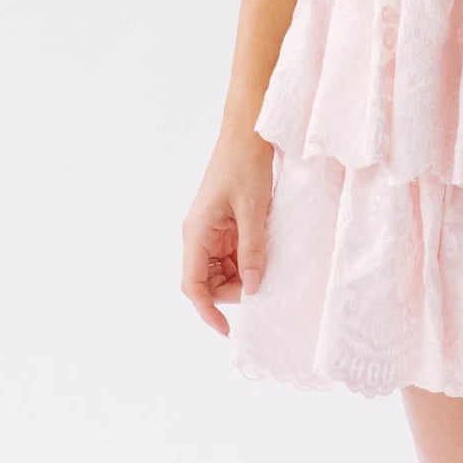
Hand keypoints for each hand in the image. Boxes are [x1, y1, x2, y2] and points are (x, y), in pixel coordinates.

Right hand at [182, 127, 275, 335]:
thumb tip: (253, 287)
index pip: (193, 285)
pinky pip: (233, 254)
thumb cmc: (245, 164)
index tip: (227, 330)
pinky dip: (249, 260)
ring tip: (269, 264)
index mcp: (196, 233)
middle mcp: (199, 235)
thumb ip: (253, 251)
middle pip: (209, 281)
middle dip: (234, 290)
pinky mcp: (225, 224)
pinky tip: (267, 253)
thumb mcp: (253, 210)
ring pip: (223, 270)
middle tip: (265, 284)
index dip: (207, 311)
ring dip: (243, 275)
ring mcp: (212, 230)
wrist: (248, 131)